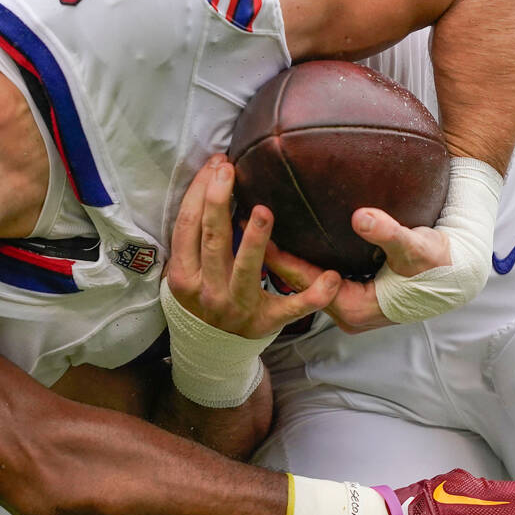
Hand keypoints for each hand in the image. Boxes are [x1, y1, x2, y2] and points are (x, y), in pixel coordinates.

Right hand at [167, 155, 338, 338]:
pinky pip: (292, 307)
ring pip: (246, 270)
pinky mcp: (267, 321)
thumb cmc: (201, 294)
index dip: (200, 193)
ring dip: (256, 241)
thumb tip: (212, 180)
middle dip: (219, 202)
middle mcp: (207, 291)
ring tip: (264, 211)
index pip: (188, 226)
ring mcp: (237, 307)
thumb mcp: (185, 270)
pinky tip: (331, 277)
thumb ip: (194, 236)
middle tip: (230, 170)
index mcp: (183, 276)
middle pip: (213, 239)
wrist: (210, 349)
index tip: (216, 164)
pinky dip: (314, 296)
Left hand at [263, 207, 449, 333]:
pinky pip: (318, 279)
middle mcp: (348, 313)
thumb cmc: (440, 263)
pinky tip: (287, 241)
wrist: (460, 272)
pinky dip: (303, 262)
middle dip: (274, 259)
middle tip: (242, 229)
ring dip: (285, 261)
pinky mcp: (353, 295)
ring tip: (255, 234)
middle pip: (300, 285)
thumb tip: (362, 217)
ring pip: (307, 283)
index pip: (306, 283)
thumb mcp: (416, 247)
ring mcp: (350, 306)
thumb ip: (388, 233)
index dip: (279, 259)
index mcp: (355, 309)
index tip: (254, 234)